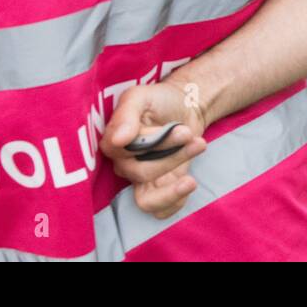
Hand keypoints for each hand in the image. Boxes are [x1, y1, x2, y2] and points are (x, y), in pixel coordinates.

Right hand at [101, 77, 207, 218]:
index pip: (126, 152)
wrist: (184, 105)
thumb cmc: (159, 100)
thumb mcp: (141, 96)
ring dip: (173, 188)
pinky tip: (188, 182)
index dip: (155, 143)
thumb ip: (126, 114)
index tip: (182, 130)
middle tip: (192, 136)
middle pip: (142, 173)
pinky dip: (175, 202)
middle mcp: (124, 165)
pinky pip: (160, 211)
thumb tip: (118, 140)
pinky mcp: (159, 188)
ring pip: (146, 201)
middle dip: (174, 154)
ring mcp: (141, 180)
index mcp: (113, 142)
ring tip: (192, 172)